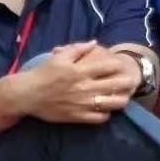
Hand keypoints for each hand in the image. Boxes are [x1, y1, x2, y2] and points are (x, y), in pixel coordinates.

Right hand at [12, 41, 138, 123]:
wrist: (28, 95)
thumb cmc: (43, 73)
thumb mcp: (59, 57)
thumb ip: (78, 49)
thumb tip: (94, 42)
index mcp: (80, 71)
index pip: (108, 67)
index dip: (119, 66)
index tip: (122, 65)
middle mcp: (84, 87)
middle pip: (114, 85)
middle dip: (127, 83)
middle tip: (132, 81)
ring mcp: (82, 103)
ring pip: (111, 104)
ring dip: (121, 100)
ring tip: (124, 97)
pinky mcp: (78, 117)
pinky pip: (99, 118)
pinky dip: (106, 114)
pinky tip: (106, 109)